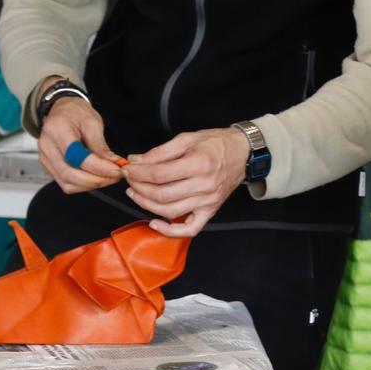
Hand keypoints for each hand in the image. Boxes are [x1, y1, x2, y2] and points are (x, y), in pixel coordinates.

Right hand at [38, 89, 122, 193]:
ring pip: (67, 183)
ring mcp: (45, 159)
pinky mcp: (49, 168)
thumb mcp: (92, 122)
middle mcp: (47, 146)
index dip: (99, 167)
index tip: (117, 170)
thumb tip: (114, 165)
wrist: (61, 110)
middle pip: (69, 174)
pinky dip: (83, 185)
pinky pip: (66, 184)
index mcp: (57, 130)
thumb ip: (101, 146)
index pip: (76, 156)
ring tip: (108, 177)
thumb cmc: (76, 113)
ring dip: (91, 185)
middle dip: (96, 180)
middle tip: (115, 176)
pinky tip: (96, 178)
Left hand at [123, 127, 249, 237]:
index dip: (138, 173)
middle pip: (162, 194)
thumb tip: (136, 161)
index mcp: (199, 164)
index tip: (128, 169)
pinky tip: (155, 222)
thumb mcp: (187, 138)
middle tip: (130, 180)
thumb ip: (160, 151)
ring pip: (170, 211)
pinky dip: (170, 231)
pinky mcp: (210, 212)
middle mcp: (204, 186)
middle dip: (139, 188)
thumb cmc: (216, 144)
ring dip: (146, 205)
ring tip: (136, 194)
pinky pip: (189, 229)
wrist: (242, 154)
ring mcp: (207, 202)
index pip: (159, 174)